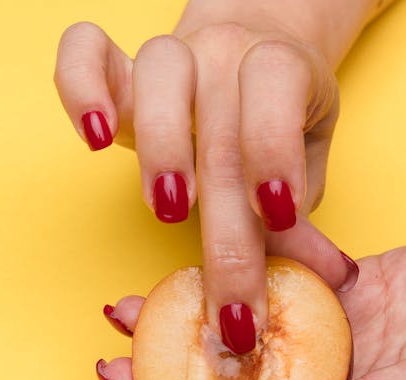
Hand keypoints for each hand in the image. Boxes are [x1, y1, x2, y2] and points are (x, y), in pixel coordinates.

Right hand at [55, 14, 364, 348]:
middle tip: (230, 304)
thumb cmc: (281, 126)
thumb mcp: (305, 167)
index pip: (279, 85)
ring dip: (162, 147)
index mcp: (284, 67)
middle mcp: (227, 52)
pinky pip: (84, 50)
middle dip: (226, 231)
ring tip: (167, 211)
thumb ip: (302, 220)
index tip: (277, 217)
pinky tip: (95, 141)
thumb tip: (326, 280)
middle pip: (222, 131)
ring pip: (159, 73)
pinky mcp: (119, 68)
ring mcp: (173, 54)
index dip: (275, 148)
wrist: (251, 59)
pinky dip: (79, 88)